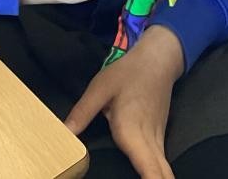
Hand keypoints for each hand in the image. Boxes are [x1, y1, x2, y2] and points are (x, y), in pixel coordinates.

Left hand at [65, 26, 183, 178]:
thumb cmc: (127, 73)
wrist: (158, 59)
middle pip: (162, 176)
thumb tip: (63, 136)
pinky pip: (161, 165)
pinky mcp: (160, 139)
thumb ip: (81, 114)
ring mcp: (158, 141)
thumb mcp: (99, 88)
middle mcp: (150, 141)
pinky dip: (158, 177)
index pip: (148, 168)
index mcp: (133, 132)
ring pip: (164, 172)